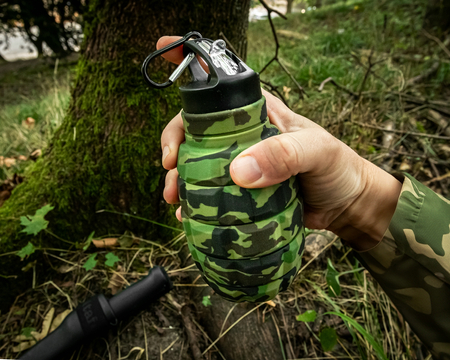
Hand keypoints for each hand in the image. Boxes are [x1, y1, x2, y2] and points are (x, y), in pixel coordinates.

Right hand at [158, 36, 401, 250]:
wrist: (346, 205)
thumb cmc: (337, 168)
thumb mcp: (316, 152)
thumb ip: (284, 154)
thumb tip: (238, 170)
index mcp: (257, 113)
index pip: (218, 88)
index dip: (190, 70)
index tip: (164, 58)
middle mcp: (242, 135)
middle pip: (195, 130)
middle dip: (175, 144)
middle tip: (170, 167)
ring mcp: (239, 163)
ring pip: (197, 164)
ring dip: (179, 178)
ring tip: (174, 198)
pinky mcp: (241, 190)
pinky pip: (209, 192)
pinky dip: (194, 201)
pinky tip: (188, 213)